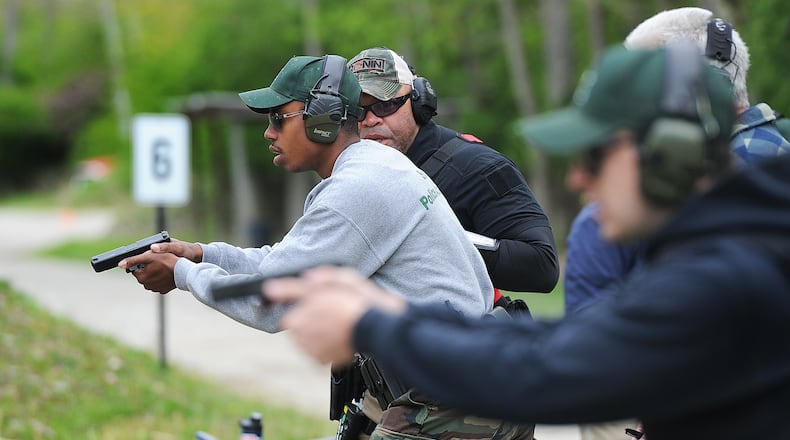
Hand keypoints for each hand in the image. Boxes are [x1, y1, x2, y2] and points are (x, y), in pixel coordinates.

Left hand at [119, 239, 201, 293]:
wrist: (184, 271)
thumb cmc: (168, 261)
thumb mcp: (149, 256)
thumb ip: (134, 260)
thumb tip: (120, 264)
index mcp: (141, 277)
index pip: (136, 268)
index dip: (142, 262)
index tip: (151, 259)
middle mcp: (147, 285)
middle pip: (143, 274)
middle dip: (148, 268)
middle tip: (158, 262)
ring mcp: (155, 289)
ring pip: (151, 279)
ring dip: (154, 273)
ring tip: (163, 267)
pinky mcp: (163, 290)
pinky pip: (159, 283)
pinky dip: (161, 279)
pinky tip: (167, 273)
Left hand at [264, 266, 406, 364]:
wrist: (378, 331)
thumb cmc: (364, 304)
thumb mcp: (346, 278)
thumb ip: (323, 277)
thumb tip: (307, 277)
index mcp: (305, 306)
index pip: (287, 296)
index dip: (288, 292)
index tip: (276, 290)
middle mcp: (301, 328)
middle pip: (295, 320)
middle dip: (307, 315)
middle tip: (329, 311)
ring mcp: (309, 345)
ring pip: (302, 336)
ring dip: (313, 331)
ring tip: (336, 325)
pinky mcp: (318, 359)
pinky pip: (313, 350)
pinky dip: (322, 345)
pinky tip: (337, 337)